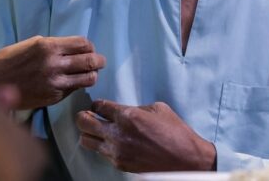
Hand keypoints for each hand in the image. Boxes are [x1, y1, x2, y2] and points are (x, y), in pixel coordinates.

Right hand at [0, 36, 105, 109]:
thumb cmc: (11, 59)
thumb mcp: (32, 44)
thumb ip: (56, 46)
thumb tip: (78, 49)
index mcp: (48, 46)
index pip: (83, 44)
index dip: (90, 46)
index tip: (89, 49)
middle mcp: (53, 64)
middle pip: (91, 61)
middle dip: (99, 61)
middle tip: (99, 61)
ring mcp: (54, 83)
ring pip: (88, 79)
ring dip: (92, 75)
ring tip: (89, 73)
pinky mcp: (52, 97)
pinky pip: (74, 90)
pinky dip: (77, 85)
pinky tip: (71, 82)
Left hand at [76, 100, 216, 172]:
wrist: (185, 159)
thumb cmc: (175, 131)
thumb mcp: (157, 108)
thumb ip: (135, 108)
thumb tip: (123, 111)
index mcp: (128, 115)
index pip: (99, 106)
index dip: (96, 104)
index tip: (98, 106)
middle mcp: (118, 134)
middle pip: (84, 123)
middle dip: (83, 117)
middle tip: (86, 115)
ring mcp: (117, 151)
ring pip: (86, 141)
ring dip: (88, 133)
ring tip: (95, 130)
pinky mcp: (119, 164)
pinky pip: (101, 153)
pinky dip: (102, 146)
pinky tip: (110, 142)